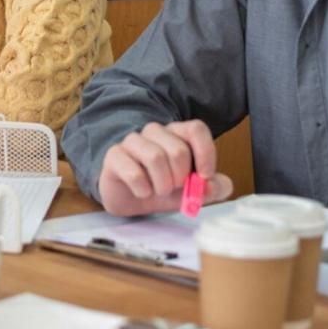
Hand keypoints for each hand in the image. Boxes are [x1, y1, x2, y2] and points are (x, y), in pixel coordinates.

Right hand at [96, 120, 232, 216]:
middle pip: (178, 150)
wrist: (131, 199)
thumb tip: (212, 185)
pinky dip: (143, 189)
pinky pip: (134, 172)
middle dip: (181, 178)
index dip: (205, 153)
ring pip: (155, 157)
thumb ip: (212, 188)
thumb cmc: (163, 188)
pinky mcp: (115, 155)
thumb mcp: (193, 191)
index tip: (204, 176)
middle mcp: (155, 132)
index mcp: (177, 134)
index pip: (196, 129)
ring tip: (159, 191)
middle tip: (175, 188)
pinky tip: (142, 192)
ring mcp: (132, 141)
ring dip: (162, 184)